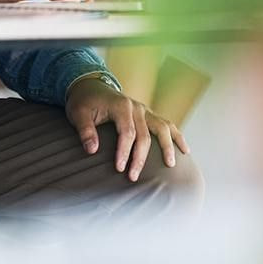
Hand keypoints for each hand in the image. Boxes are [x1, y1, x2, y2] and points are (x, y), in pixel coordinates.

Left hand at [65, 78, 189, 181]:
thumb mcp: (77, 113)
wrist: (90, 86)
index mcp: (120, 106)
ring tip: (171, 164)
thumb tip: (92, 150)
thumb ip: (85, 130)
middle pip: (145, 135)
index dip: (124, 152)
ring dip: (167, 146)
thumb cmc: (84, 102)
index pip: (127, 132)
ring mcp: (144, 110)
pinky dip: (177, 136)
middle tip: (133, 177)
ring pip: (162, 128)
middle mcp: (136, 107)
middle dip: (140, 158)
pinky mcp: (148, 114)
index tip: (119, 168)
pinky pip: (166, 124)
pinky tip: (184, 150)